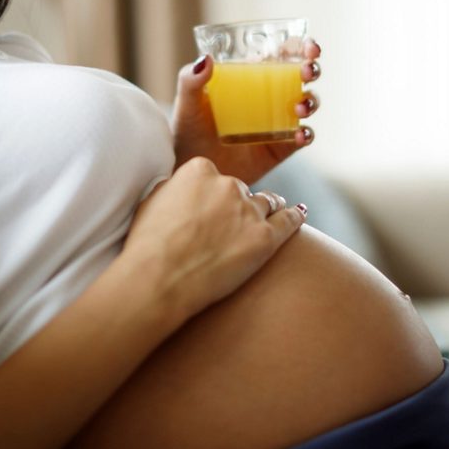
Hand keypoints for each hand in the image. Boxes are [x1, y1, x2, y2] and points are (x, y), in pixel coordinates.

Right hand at [122, 157, 306, 320]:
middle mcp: (228, 184)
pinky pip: (287, 221)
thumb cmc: (148, 245)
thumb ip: (174, 190)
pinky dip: (294, 217)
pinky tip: (300, 213)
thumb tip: (181, 190)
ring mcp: (249, 211)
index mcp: (200, 170)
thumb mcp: (151, 202)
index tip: (207, 208)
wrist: (159, 278)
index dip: (209, 194)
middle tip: (225, 227)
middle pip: (238, 190)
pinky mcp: (265, 238)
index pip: (213, 176)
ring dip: (267, 208)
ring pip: (265, 202)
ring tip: (273, 212)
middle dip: (234, 205)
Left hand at [171, 38, 321, 185]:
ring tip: (300, 107)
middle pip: (301, 76)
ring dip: (311, 101)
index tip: (308, 46)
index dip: (299, 47)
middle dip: (311, 69)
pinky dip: (306, 134)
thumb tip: (206, 59)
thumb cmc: (187, 133)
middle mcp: (269, 96)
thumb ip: (190, 81)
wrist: (192, 172)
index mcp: (250, 78)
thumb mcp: (186, 105)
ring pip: (307, 104)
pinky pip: (301, 139)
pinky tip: (299, 135)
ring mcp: (277, 122)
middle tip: (308, 70)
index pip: (279, 55)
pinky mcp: (280, 148)